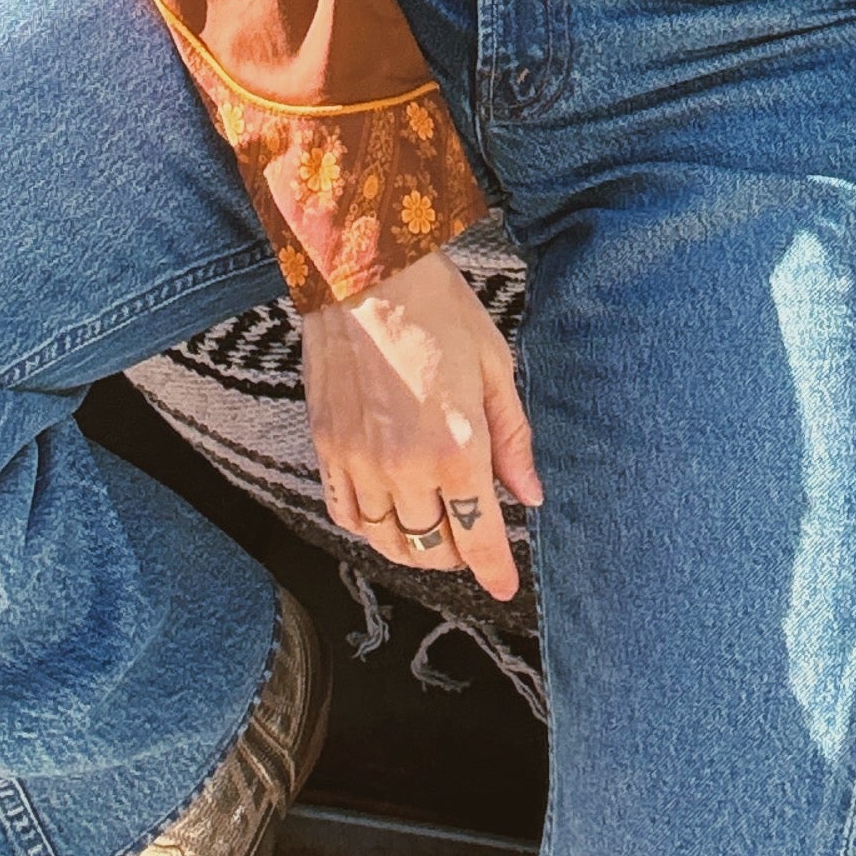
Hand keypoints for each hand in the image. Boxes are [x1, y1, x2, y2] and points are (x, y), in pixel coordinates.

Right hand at [297, 246, 539, 606]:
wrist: (363, 270)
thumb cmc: (435, 306)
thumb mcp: (494, 365)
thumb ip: (512, 438)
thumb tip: (529, 494)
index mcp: (457, 447)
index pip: (479, 537)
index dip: (495, 571)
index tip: (504, 585)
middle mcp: (405, 465)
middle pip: (431, 548)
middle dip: (457, 554)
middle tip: (469, 535)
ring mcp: (359, 459)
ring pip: (386, 540)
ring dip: (413, 546)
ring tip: (430, 528)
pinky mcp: (326, 445)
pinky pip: (345, 513)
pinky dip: (367, 527)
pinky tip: (386, 513)